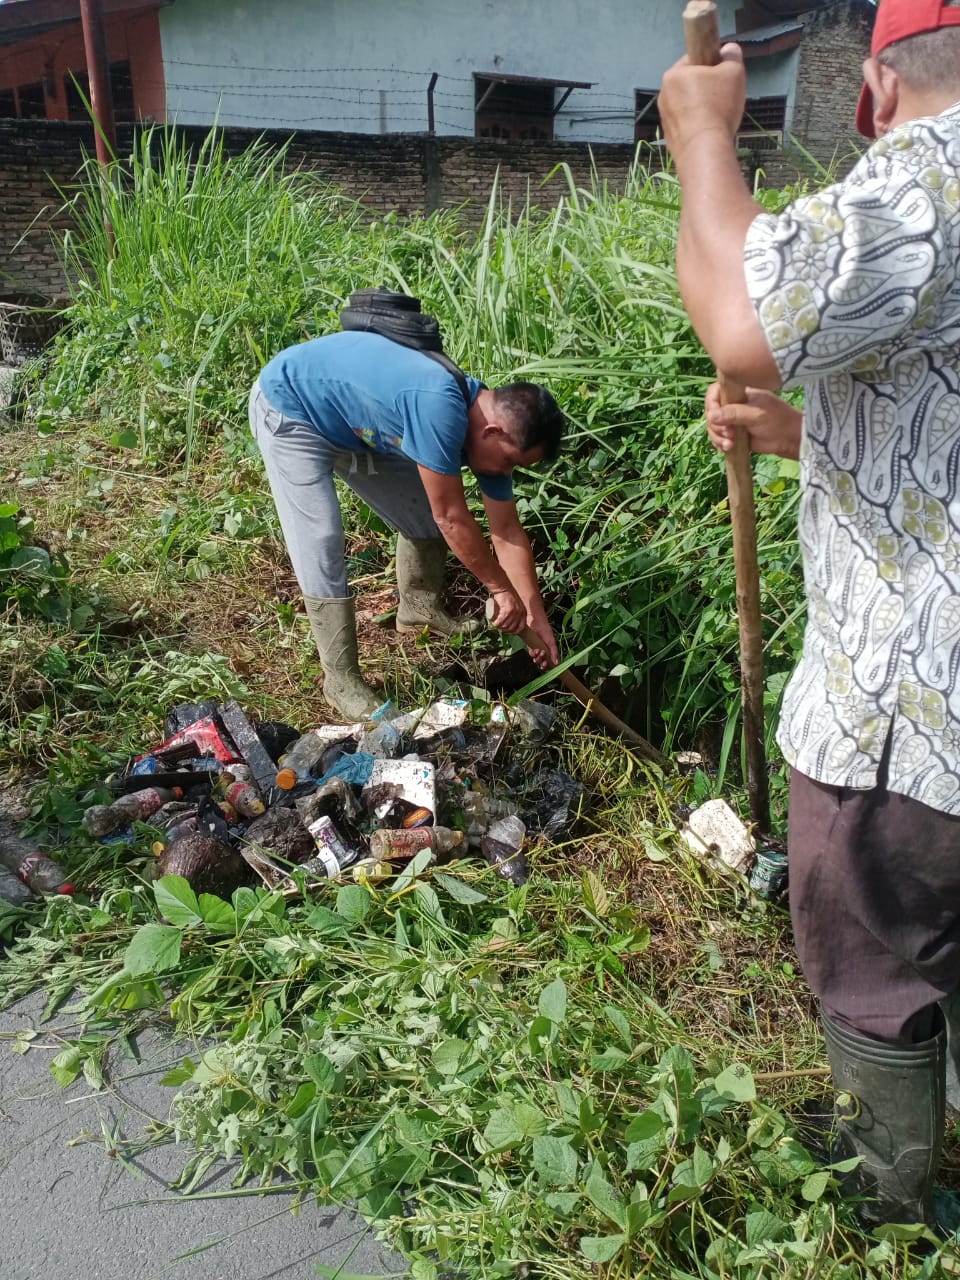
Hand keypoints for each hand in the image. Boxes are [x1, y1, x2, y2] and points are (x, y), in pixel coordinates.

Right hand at [488, 587, 526, 635]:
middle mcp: (520, 613)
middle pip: (512, 628)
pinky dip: (496, 624)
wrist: (502, 587)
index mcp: (523, 612)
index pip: (520, 627)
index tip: (508, 631)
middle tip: (499, 626)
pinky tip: (494, 623)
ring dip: (500, 627)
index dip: (514, 632)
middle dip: (505, 629)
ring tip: (496, 624)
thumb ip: (516, 612)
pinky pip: (501, 621)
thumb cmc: (507, 596)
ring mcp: (514, 612)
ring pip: (506, 625)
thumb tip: (512, 622)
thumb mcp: (515, 604)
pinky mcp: (507, 611)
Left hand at [524, 615, 558, 670]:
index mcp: (550, 650)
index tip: (546, 666)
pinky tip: (535, 650)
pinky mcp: (531, 646)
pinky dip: (533, 653)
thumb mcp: (552, 642)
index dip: (547, 666)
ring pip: (536, 658)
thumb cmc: (545, 630)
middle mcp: (544, 650)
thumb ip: (554, 653)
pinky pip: (531, 653)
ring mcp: (537, 649)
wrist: (536, 623)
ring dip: (538, 658)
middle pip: (542, 662)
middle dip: (542, 662)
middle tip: (543, 661)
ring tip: (539, 652)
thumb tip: (557, 663)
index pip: (549, 661)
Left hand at [659, 44, 745, 168]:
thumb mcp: (734, 72)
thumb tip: (729, 50)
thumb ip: (732, 56)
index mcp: (673, 74)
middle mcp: (663, 94)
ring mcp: (664, 118)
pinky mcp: (669, 138)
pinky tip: (710, 132)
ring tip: (718, 118)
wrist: (704, 151)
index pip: (693, 60)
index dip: (711, 65)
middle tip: (724, 97)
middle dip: (707, 88)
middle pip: (690, 84)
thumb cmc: (718, 106)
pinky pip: (687, 125)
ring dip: (702, 108)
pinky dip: (698, 126)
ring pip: (688, 106)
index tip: (722, 76)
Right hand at [705, 382, 801, 459]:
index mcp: (740, 393)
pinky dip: (720, 444)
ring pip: (714, 427)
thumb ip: (734, 414)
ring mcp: (733, 420)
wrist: (789, 440)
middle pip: (711, 412)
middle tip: (729, 434)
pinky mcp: (734, 435)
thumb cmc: (778, 421)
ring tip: (730, 444)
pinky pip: (719, 438)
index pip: (716, 392)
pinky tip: (728, 448)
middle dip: (716, 426)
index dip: (711, 404)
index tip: (714, 417)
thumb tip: (711, 416)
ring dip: (718, 437)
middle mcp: (734, 405)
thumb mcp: (756, 415)